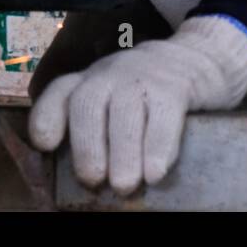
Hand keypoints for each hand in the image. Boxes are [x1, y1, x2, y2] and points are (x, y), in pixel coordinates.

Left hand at [28, 16, 246, 194]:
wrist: (201, 59)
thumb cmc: (149, 95)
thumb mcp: (117, 100)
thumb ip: (99, 129)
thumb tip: (87, 184)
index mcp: (91, 81)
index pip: (61, 92)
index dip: (48, 117)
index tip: (46, 145)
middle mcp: (110, 74)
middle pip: (88, 103)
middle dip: (87, 145)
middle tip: (93, 181)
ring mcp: (142, 76)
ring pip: (125, 111)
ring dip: (122, 152)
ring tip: (124, 186)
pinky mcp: (175, 86)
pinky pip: (162, 115)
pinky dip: (158, 147)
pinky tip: (156, 173)